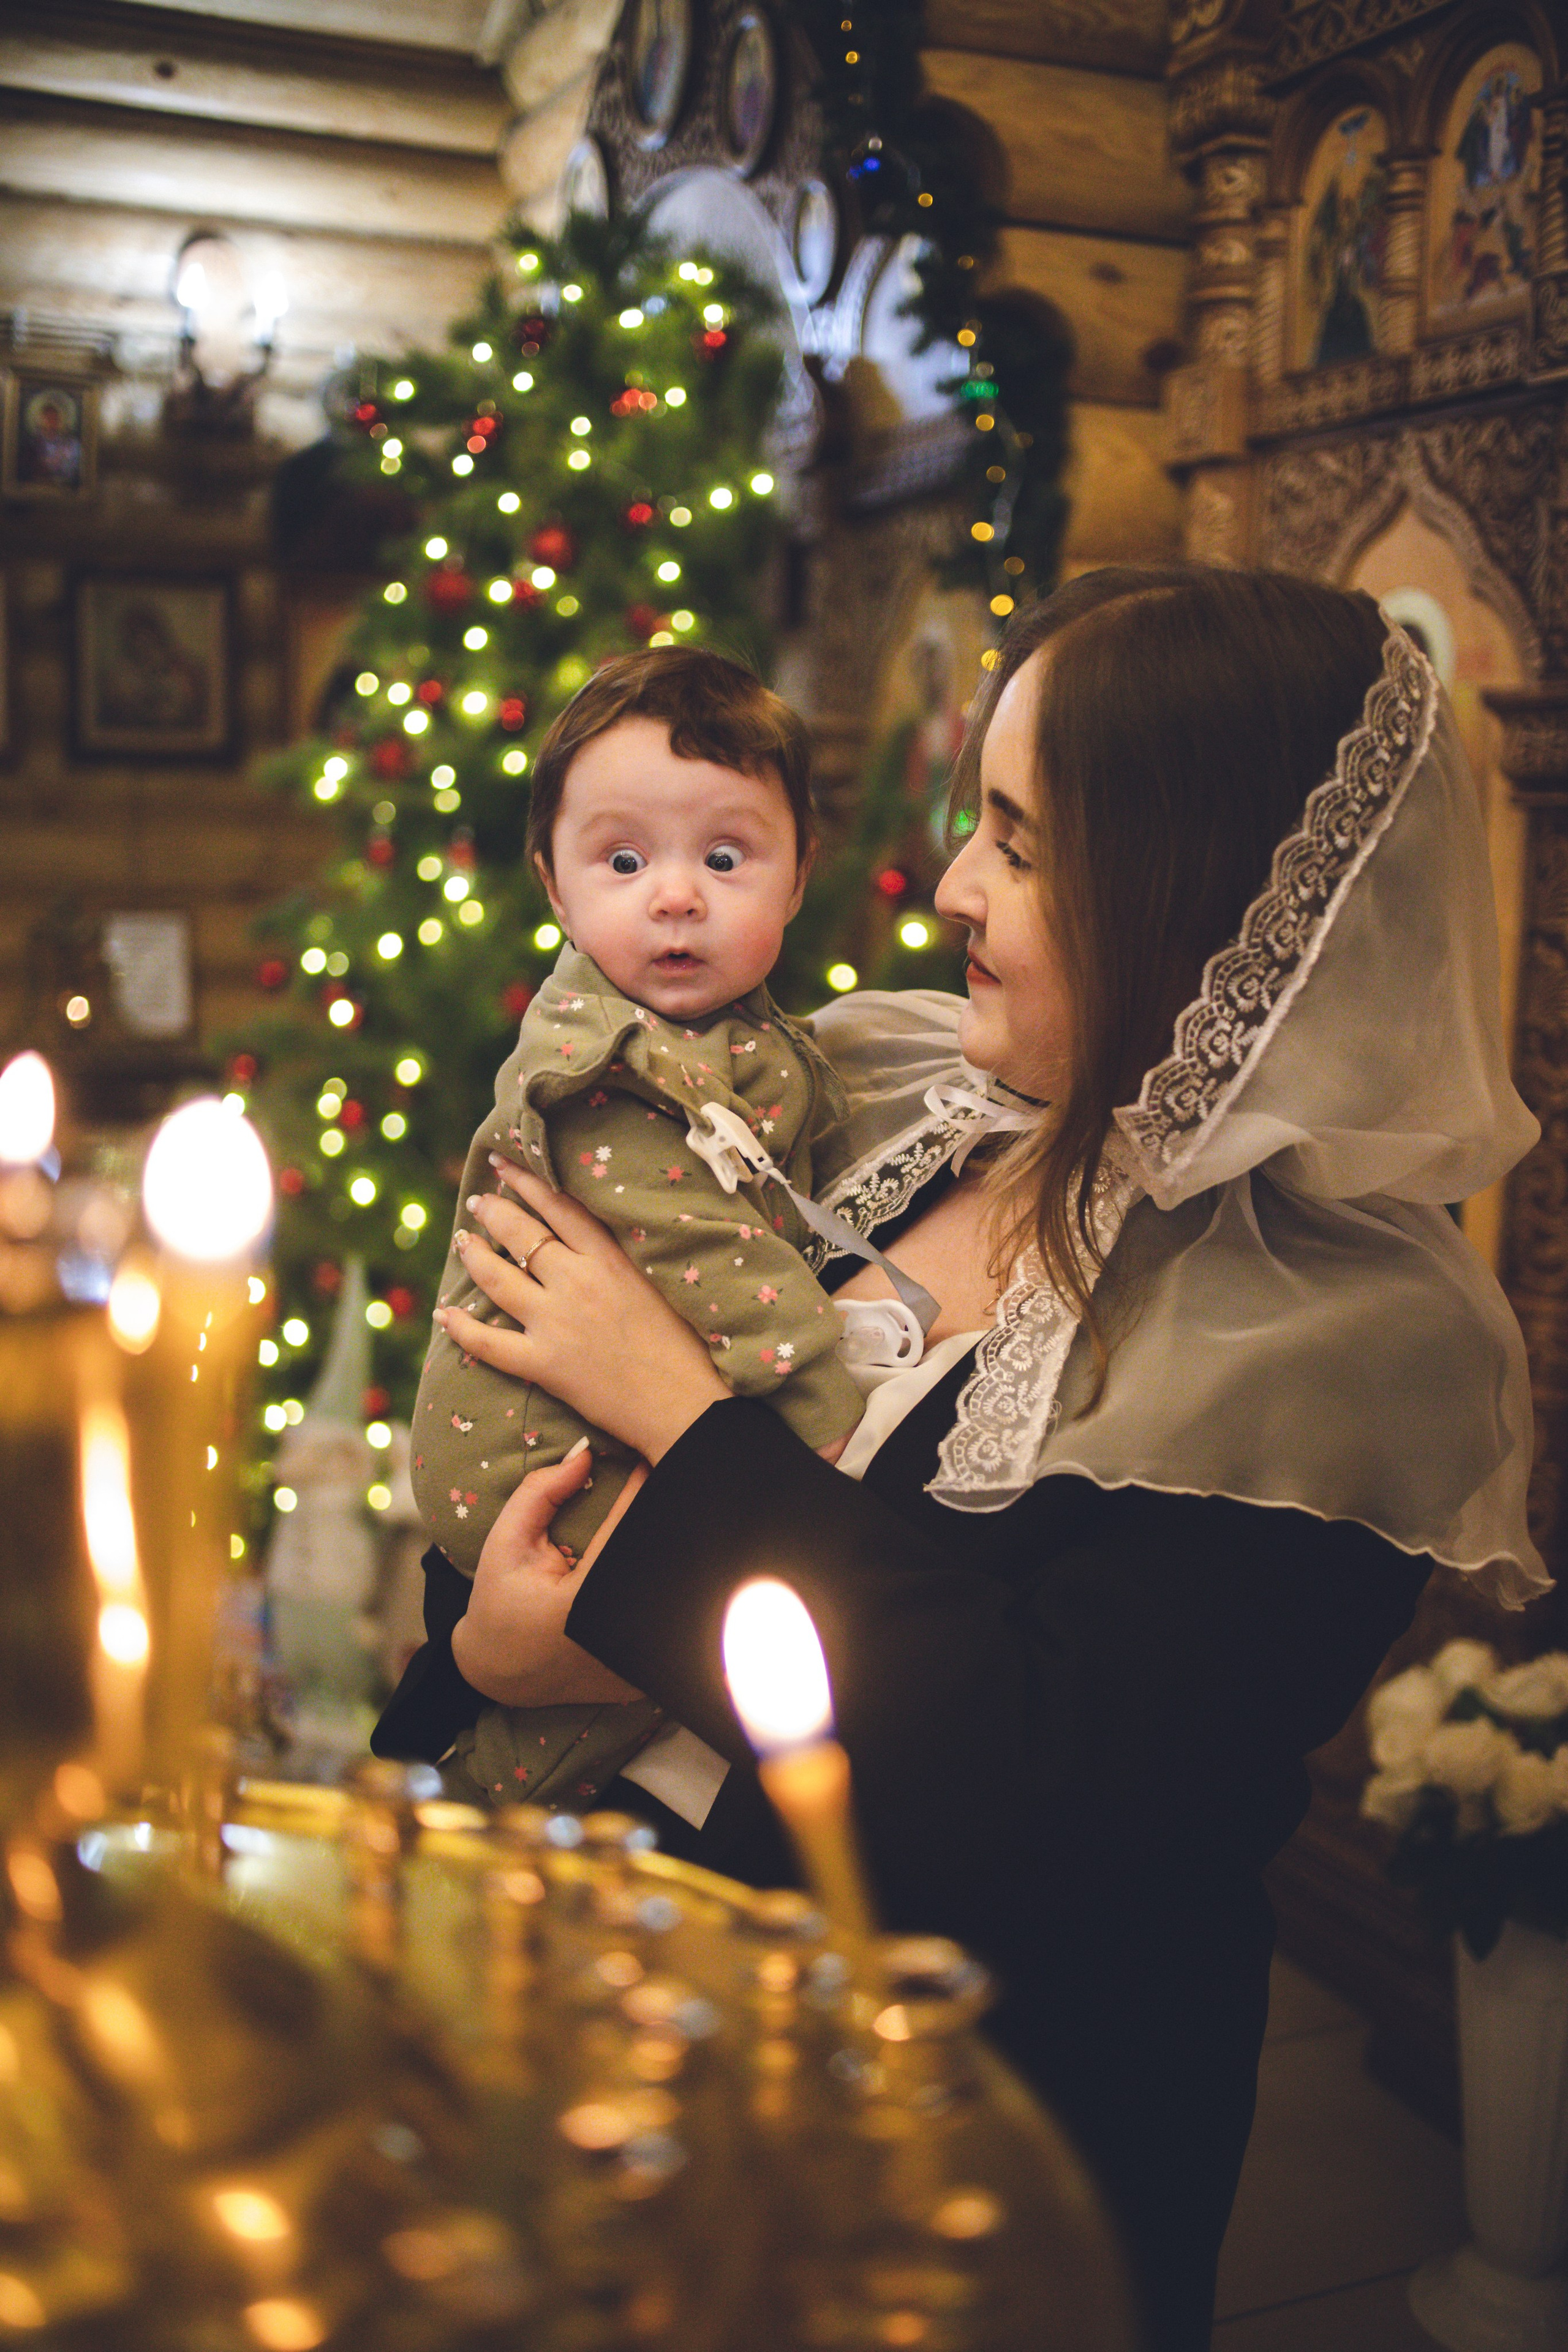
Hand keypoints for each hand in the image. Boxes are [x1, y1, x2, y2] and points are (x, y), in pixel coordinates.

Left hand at [436, 1158, 730, 1461]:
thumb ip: (620, 1260)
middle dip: (493, 1212)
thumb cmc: (684, 1347)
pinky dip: (462, 1327)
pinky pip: (489, 1343)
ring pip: (497, 1278)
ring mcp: (555, 1323)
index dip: (526, 1182)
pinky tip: (445, 1314)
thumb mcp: (657, 1284)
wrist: (685, 1404)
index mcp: (609, 1260)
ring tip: (460, 1241)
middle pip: (522, 1235)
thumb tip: (590, 1239)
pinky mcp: (544, 1364)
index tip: (504, 1166)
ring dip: (473, 1255)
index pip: (558, 1207)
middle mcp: (576, 1282)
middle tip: (477, 1201)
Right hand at [451, 1442, 647, 1706]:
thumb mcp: (505, 1544)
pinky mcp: (644, 1677)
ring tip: (668, 1522)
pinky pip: (666, 1630)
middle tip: (667, 1486)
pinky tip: (668, 1568)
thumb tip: (585, 1455)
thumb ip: (539, 1495)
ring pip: (671, 1603)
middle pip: (657, 1570)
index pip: (623, 1537)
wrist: (501, 1673)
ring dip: (669, 1565)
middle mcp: (611, 1642)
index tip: (651, 1463)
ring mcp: (633, 1666)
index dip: (640, 1497)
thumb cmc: (500, 1603)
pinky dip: (669, 1601)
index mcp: (576, 1608)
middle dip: (662, 1528)